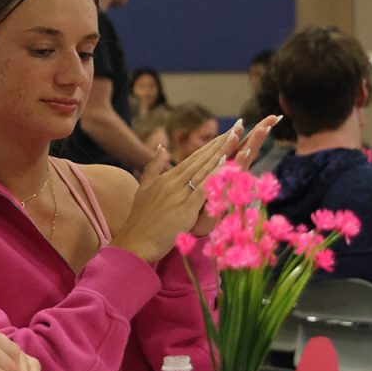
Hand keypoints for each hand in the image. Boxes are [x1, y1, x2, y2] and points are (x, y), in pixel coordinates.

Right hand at [113, 124, 243, 262]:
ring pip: (204, 170)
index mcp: (165, 178)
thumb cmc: (140, 221)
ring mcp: (178, 195)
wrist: (134, 243)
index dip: (210, 145)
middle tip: (237, 127)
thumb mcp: (143, 189)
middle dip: (220, 143)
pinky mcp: (184, 209)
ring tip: (235, 138)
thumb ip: (153, 168)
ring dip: (221, 153)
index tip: (225, 134)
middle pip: (201, 160)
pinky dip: (215, 175)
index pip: (192, 158)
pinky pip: (204, 188)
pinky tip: (227, 163)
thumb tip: (161, 147)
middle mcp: (173, 183)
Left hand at [191, 114, 280, 236]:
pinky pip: (231, 175)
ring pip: (243, 160)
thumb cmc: (202, 201)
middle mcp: (233, 173)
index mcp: (230, 165)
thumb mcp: (211, 176)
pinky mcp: (224, 191)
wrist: (195, 224)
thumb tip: (222, 148)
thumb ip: (215, 162)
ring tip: (262, 129)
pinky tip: (244, 152)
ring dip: (252, 144)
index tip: (274, 116)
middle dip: (261, 133)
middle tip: (275, 117)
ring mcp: (230, 182)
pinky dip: (237, 163)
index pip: (246, 144)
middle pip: (250, 149)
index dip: (259, 131)